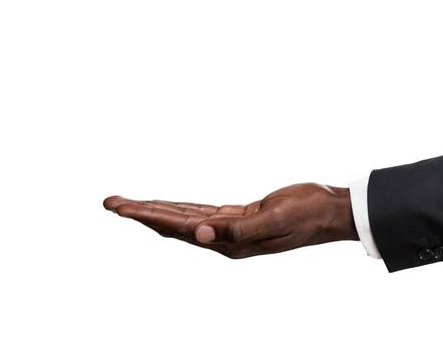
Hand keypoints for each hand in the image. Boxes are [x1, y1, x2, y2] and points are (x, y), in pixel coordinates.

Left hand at [103, 182, 356, 258]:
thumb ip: (237, 229)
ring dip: (156, 210)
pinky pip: (203, 213)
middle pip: (173, 225)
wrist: (331, 212)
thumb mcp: (274, 218)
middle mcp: (225, 238)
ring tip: (128, 204)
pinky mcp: (242, 218)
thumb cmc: (307, 214)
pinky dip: (182, 209)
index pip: (178, 228)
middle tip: (110, 202)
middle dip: (141, 213)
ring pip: (185, 219)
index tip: (121, 207)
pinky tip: (170, 207)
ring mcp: (232, 229)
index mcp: (229, 242)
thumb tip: (200, 234)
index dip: (148, 216)